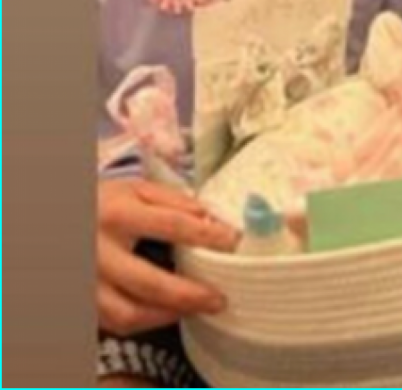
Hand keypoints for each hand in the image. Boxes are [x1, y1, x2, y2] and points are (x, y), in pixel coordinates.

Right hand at [97, 178, 237, 337]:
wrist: (59, 218)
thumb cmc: (105, 202)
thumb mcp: (136, 189)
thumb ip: (173, 200)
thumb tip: (210, 217)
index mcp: (118, 215)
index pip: (171, 226)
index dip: (206, 235)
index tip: (232, 242)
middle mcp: (101, 252)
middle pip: (148, 283)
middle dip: (188, 294)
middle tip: (218, 298)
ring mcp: (89, 281)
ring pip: (128, 313)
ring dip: (167, 315)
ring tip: (195, 309)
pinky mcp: (84, 301)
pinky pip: (116, 322)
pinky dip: (145, 322)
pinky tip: (167, 312)